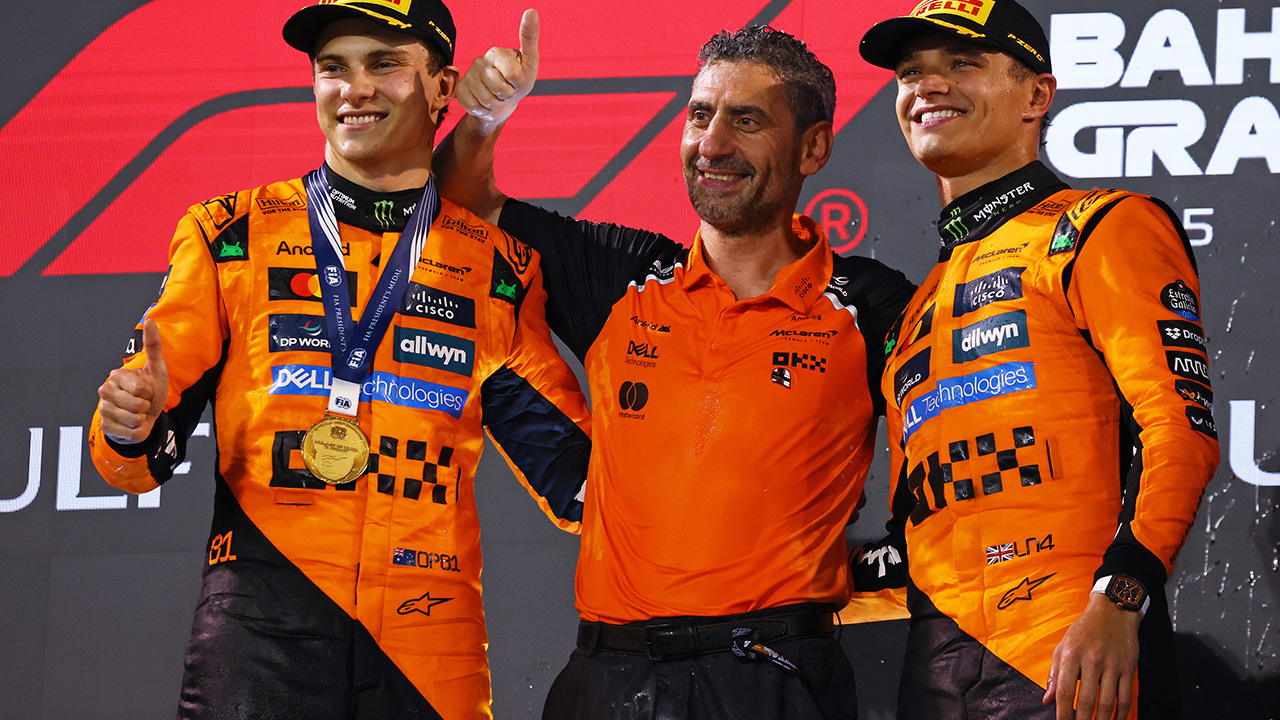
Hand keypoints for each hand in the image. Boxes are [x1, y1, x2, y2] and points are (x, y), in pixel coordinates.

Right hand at [97, 318, 168, 443]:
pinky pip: (129, 433)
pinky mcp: (105, 427)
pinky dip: (136, 431)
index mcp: (117, 376)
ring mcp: (104, 410)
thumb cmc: (152, 391)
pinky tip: (132, 425)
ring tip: (138, 414)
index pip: (140, 387)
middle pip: (136, 404)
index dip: (150, 391)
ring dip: (142, 419)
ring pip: (132, 419)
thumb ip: (153, 345)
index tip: (147, 390)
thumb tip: (150, 320)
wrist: (146, 417)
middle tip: (143, 403)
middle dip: (147, 406)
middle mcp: (106, 391)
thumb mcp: (156, 368)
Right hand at [455, 8, 538, 132]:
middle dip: (508, 96)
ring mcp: (468, 76)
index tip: (517, 81)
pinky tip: (485, 103)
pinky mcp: (460, 91)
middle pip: (501, 89)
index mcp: (496, 53)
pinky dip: (485, 110)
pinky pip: (475, 106)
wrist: (502, 103)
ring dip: (497, 105)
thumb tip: (531, 11)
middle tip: (507, 91)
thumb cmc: (518, 82)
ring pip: (488, 100)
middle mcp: (479, 62)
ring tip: (497, 97)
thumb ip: (530, 38)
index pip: (514, 76)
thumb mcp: (530, 62)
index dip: (519, 84)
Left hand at [1044, 592, 1141, 719]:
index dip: (1063, 713)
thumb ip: (1054, 675)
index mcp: (1071, 655)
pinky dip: (1121, 714)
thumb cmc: (1084, 630)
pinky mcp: (1128, 669)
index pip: (1065, 691)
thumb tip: (1047, 700)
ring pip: (1108, 703)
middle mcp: (1092, 660)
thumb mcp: (1063, 647)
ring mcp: (1112, 665)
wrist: (1112, 612)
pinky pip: (1125, 697)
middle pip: (1087, 701)